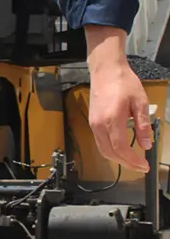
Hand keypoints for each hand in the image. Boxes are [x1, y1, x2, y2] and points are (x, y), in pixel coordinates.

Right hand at [86, 26, 152, 172]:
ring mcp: (93, 124)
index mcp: (112, 119)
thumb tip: (146, 144)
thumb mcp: (140, 102)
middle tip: (140, 167)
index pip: (121, 148)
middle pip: (110, 153)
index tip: (144, 165)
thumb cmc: (123, 82)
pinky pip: (100, 143)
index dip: (133, 160)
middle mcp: (99, 125)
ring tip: (132, 161)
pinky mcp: (92, 122)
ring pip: (103, 150)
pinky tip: (121, 150)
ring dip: (118, 159)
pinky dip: (111, 151)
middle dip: (126, 163)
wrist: (106, 71)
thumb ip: (143, 125)